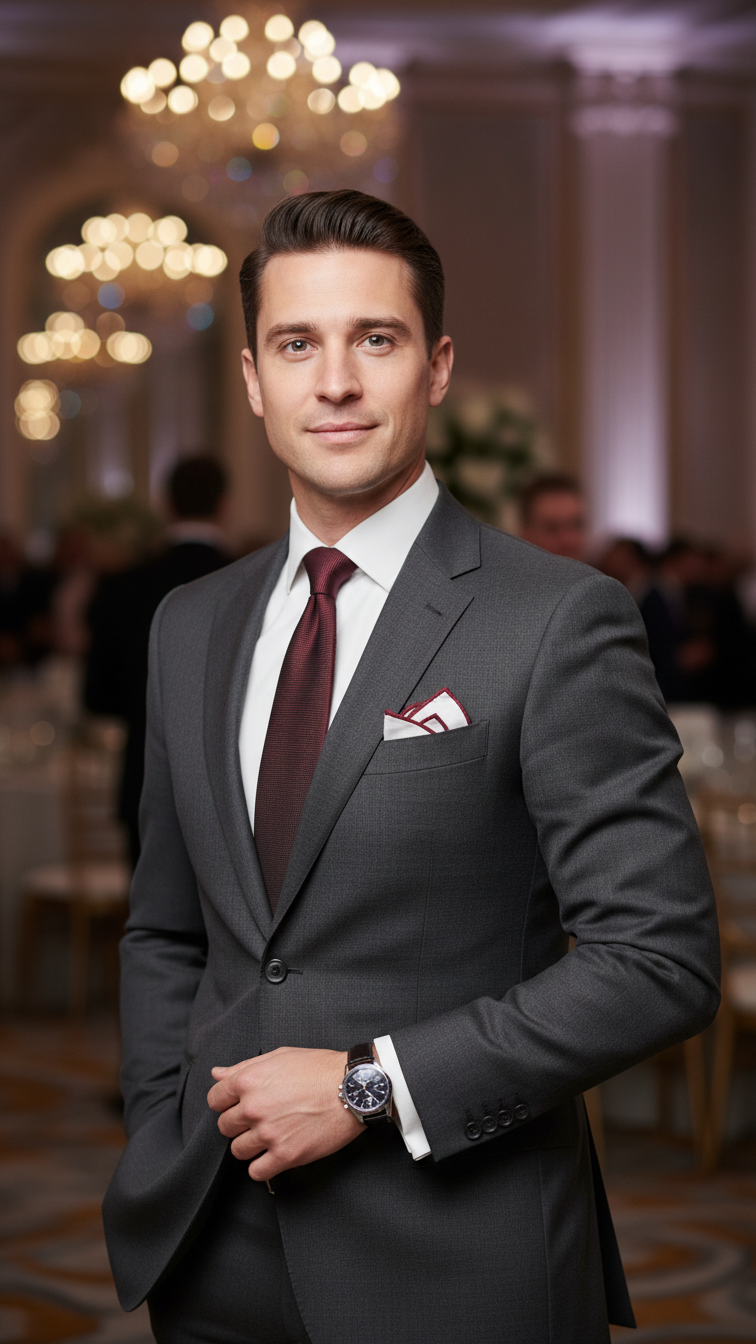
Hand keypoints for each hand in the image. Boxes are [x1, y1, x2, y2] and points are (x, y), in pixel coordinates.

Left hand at [207, 1047, 363, 1181]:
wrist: (352, 1088)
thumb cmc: (319, 1069)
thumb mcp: (279, 1057)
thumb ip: (243, 1067)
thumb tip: (217, 1074)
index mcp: (249, 1081)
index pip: (214, 1100)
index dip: (225, 1103)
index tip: (235, 1105)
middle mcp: (254, 1108)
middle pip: (224, 1127)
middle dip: (238, 1124)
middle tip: (257, 1120)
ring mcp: (269, 1133)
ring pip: (238, 1150)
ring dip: (250, 1145)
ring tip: (268, 1137)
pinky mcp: (286, 1155)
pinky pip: (256, 1172)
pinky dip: (262, 1167)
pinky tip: (273, 1155)